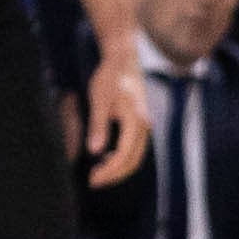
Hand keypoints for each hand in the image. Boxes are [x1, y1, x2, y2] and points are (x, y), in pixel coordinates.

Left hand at [83, 46, 151, 188]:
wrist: (123, 58)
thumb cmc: (109, 76)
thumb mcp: (99, 98)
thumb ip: (98, 125)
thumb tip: (94, 152)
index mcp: (135, 120)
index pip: (124, 156)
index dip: (109, 171)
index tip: (93, 180)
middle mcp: (145, 126)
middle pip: (133, 161)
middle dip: (114, 174)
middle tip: (94, 181)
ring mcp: (145, 125)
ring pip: (135, 156)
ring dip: (118, 167)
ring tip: (98, 172)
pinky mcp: (141, 123)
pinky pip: (135, 148)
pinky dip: (123, 157)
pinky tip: (107, 157)